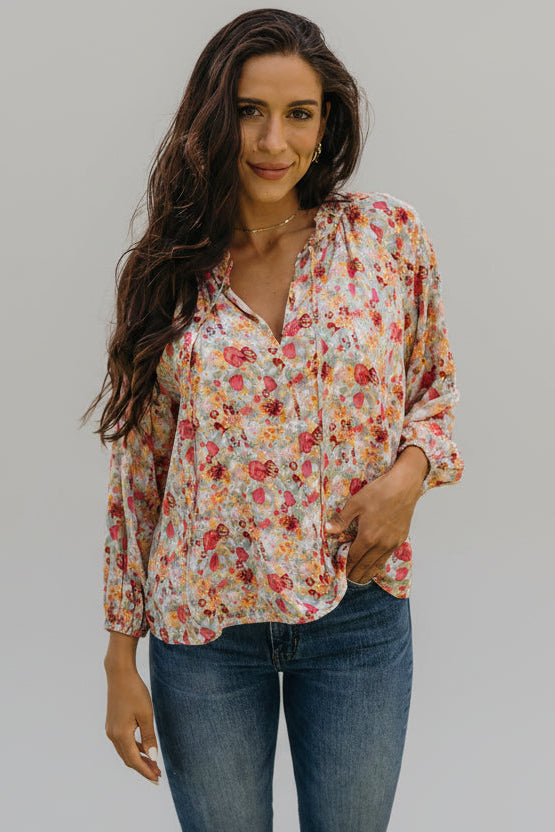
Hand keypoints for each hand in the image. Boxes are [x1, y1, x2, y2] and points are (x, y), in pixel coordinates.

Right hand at [104, 664, 162, 783]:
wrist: (120, 674)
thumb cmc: (135, 692)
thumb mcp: (146, 714)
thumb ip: (149, 737)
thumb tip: (153, 757)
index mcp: (121, 735)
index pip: (134, 760)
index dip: (146, 771)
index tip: (157, 779)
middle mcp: (113, 735)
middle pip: (128, 759)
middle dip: (143, 768)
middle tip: (158, 775)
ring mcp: (111, 730)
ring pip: (125, 752)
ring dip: (138, 759)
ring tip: (153, 764)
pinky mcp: (112, 724)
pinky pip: (123, 742)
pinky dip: (134, 748)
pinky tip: (144, 749)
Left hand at [325, 449, 426, 582]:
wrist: (405, 486)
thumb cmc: (379, 491)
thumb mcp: (356, 503)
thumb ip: (341, 520)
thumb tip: (327, 531)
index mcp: (368, 537)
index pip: (353, 558)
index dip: (345, 567)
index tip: (339, 574)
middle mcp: (381, 544)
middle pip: (365, 566)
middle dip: (355, 574)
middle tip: (347, 580)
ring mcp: (392, 543)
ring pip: (377, 564)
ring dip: (367, 573)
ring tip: (359, 579)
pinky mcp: (400, 539)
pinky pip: (387, 557)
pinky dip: (378, 564)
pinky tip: (374, 565)